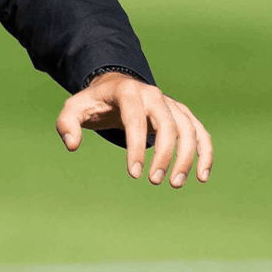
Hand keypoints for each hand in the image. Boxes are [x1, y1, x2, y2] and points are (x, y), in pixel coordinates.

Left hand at [57, 73, 212, 188]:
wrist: (116, 87)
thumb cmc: (94, 103)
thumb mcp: (74, 108)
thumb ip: (67, 124)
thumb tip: (72, 145)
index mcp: (127, 92)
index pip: (135, 120)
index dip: (136, 147)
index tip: (134, 174)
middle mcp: (153, 95)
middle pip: (167, 125)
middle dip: (164, 155)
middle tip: (154, 181)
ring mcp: (170, 104)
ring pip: (188, 129)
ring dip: (187, 158)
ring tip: (175, 184)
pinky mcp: (181, 114)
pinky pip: (199, 132)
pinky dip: (204, 152)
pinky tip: (202, 176)